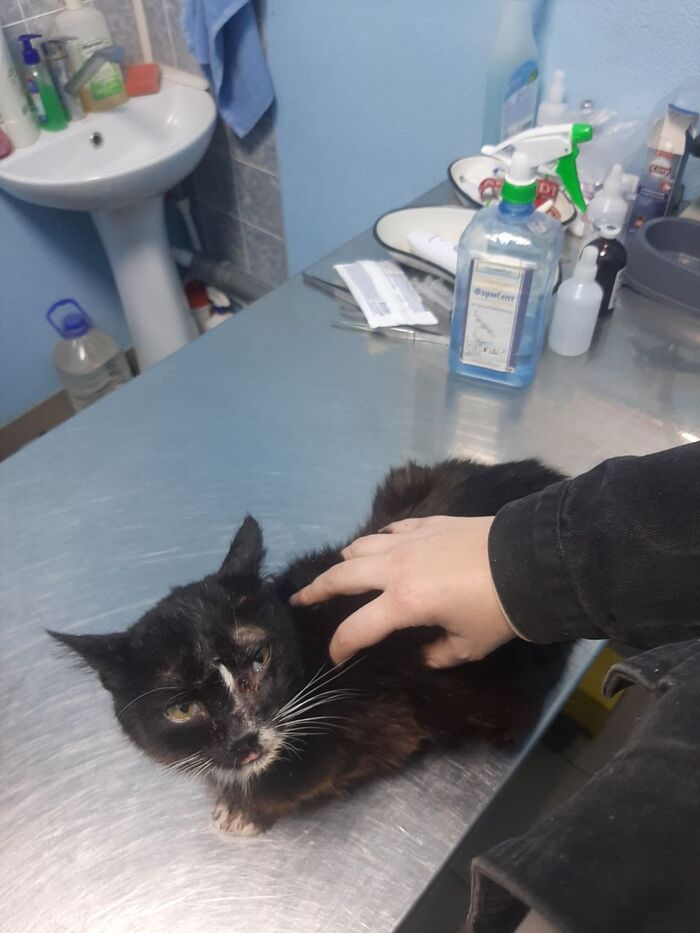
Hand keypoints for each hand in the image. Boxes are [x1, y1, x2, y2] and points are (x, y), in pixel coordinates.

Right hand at [290, 516, 514, 667]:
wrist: (528, 563)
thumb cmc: (498, 612)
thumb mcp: (468, 645)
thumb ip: (439, 653)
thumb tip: (423, 654)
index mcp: (403, 603)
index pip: (357, 629)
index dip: (340, 645)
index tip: (334, 657)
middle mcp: (396, 568)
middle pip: (342, 576)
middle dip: (317, 589)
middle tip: (300, 598)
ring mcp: (410, 541)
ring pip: (362, 545)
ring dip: (345, 559)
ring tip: (338, 568)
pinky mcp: (428, 524)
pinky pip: (391, 529)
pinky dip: (378, 539)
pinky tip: (379, 543)